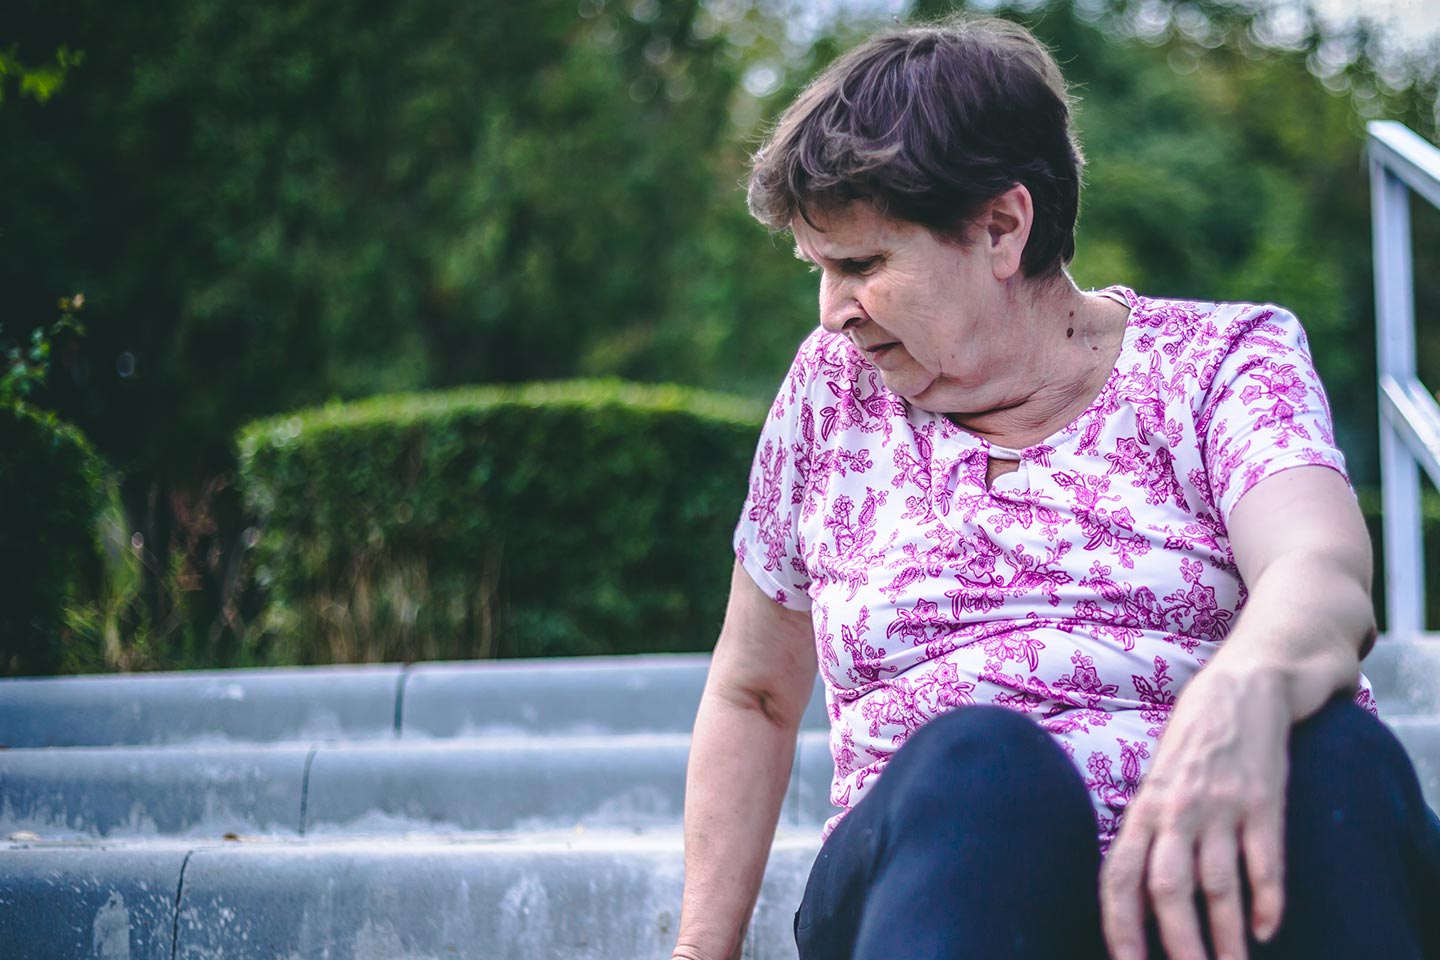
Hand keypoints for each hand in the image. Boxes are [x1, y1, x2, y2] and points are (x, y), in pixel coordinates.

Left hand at [1100, 660, 1292, 959]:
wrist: (1245, 686)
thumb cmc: (1193, 740)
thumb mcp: (1156, 779)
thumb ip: (1148, 830)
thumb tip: (1137, 892)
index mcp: (1144, 807)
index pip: (1120, 874)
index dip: (1119, 923)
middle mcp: (1178, 809)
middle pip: (1169, 888)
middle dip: (1177, 943)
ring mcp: (1222, 805)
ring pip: (1218, 884)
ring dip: (1226, 935)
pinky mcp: (1264, 800)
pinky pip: (1265, 861)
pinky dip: (1267, 899)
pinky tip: (1268, 929)